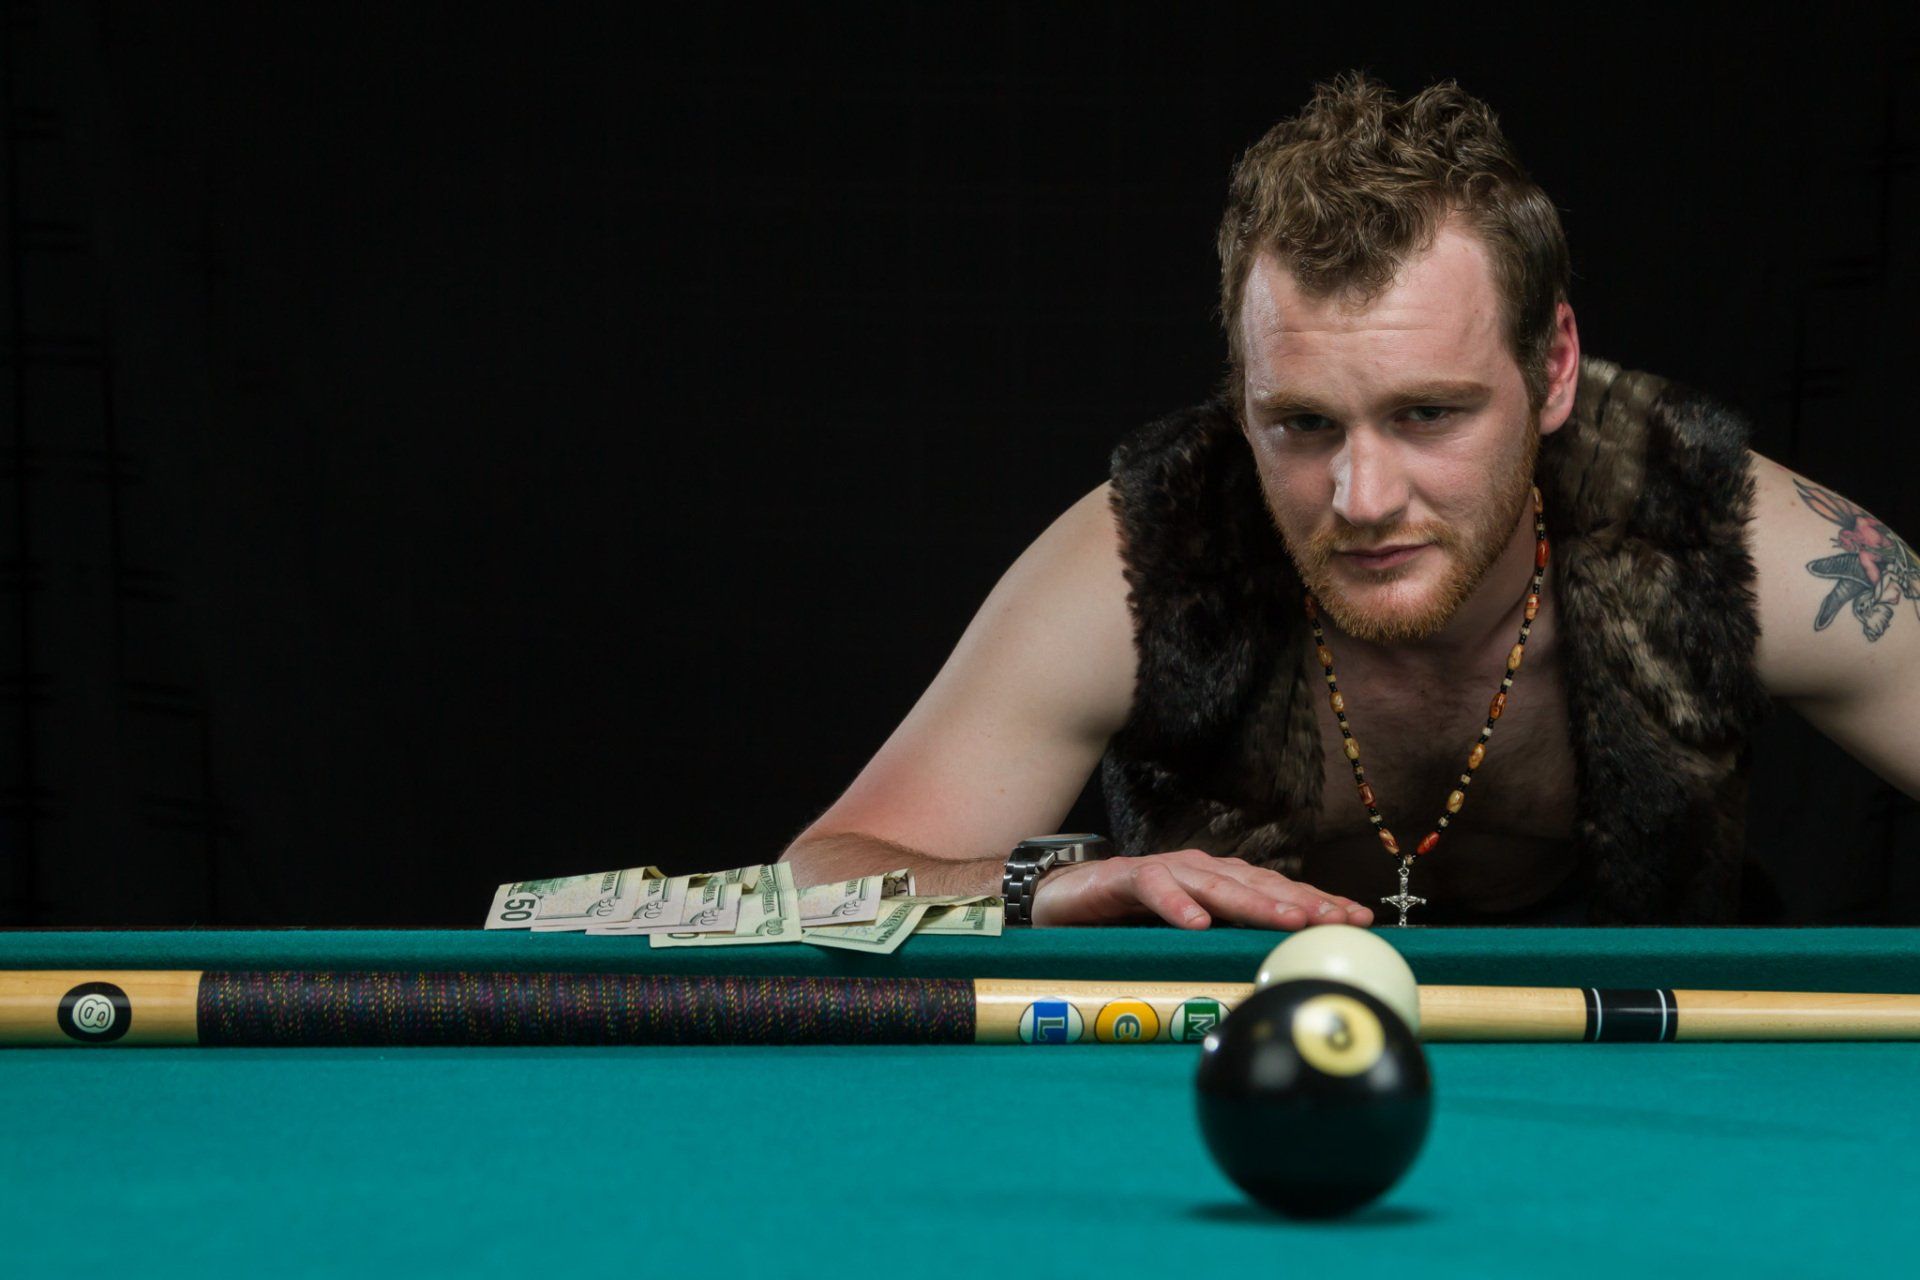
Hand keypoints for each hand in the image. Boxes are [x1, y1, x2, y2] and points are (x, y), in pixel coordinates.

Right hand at [1028, 848, 1373, 929]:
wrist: (1062, 899)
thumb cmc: (1132, 923)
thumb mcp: (1189, 940)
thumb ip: (1226, 951)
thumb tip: (1282, 985)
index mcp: (1222, 885)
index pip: (1280, 892)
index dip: (1320, 903)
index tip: (1362, 920)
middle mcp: (1201, 871)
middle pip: (1260, 884)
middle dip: (1303, 901)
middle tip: (1339, 920)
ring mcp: (1165, 871)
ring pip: (1217, 884)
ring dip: (1254, 901)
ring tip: (1286, 920)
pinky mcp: (1125, 877)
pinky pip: (1153, 888)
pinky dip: (1175, 905)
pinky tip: (1196, 924)